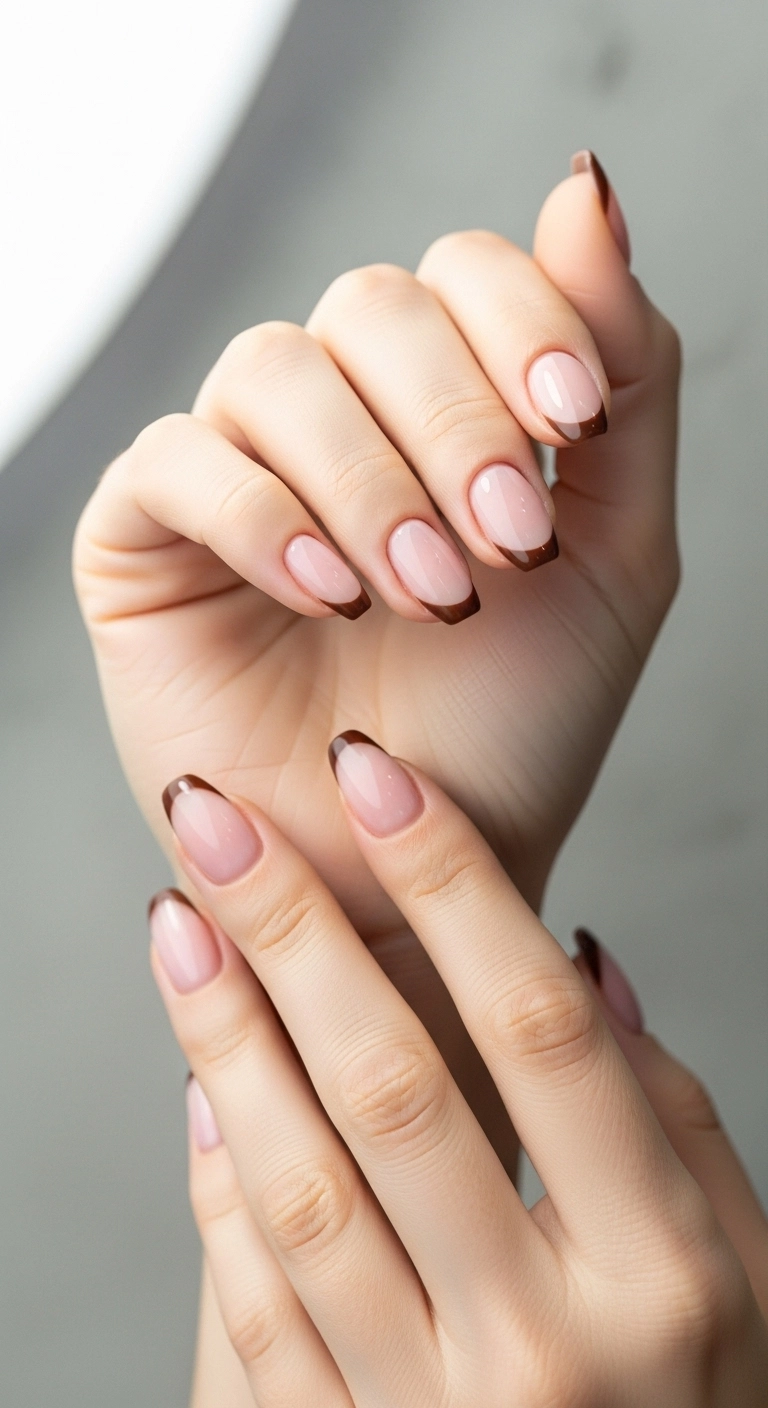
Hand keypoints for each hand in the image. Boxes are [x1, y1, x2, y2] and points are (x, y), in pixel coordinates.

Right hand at [74, 153, 680, 940]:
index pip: (468, 271)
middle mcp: (339, 420)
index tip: (578, 425)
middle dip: (456, 419)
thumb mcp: (617, 555)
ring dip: (370, 477)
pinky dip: (266, 516)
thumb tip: (583, 185)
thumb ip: (625, 378)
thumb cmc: (514, 729)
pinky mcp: (145, 533)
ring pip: (276, 368)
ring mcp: (237, 469)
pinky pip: (180, 460)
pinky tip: (328, 595)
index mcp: (445, 409)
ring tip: (425, 596)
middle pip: (373, 303)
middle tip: (505, 550)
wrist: (417, 873)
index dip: (528, 319)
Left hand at [149, 738, 767, 1404]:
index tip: (378, 778)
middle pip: (397, 1092)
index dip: (453, 885)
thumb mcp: (750, 1274)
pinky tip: (198, 1084)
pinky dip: (217, 1188)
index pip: (540, 1032)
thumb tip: (581, 964)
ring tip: (179, 922)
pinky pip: (259, 1310)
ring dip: (226, 1039)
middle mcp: (548, 1347)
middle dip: (296, 931)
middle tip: (219, 817)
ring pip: (301, 1192)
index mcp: (665, 1273)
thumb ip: (674, 1119)